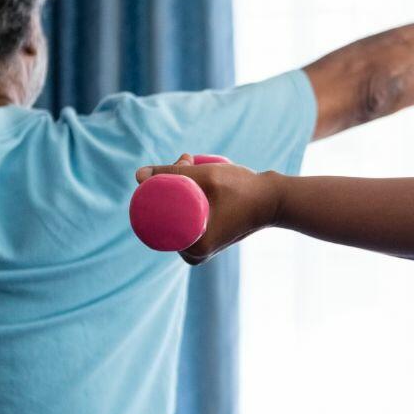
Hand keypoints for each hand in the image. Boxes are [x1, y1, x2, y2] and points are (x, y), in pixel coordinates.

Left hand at [134, 155, 283, 265]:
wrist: (276, 199)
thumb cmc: (244, 189)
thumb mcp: (206, 178)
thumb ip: (173, 174)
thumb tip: (137, 176)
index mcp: (193, 250)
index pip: (156, 220)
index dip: (154, 190)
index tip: (169, 167)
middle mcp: (196, 254)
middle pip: (166, 216)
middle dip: (169, 184)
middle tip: (186, 160)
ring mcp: (202, 248)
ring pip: (176, 214)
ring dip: (179, 187)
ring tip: (194, 163)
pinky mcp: (209, 239)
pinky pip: (187, 217)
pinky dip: (188, 197)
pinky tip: (195, 176)